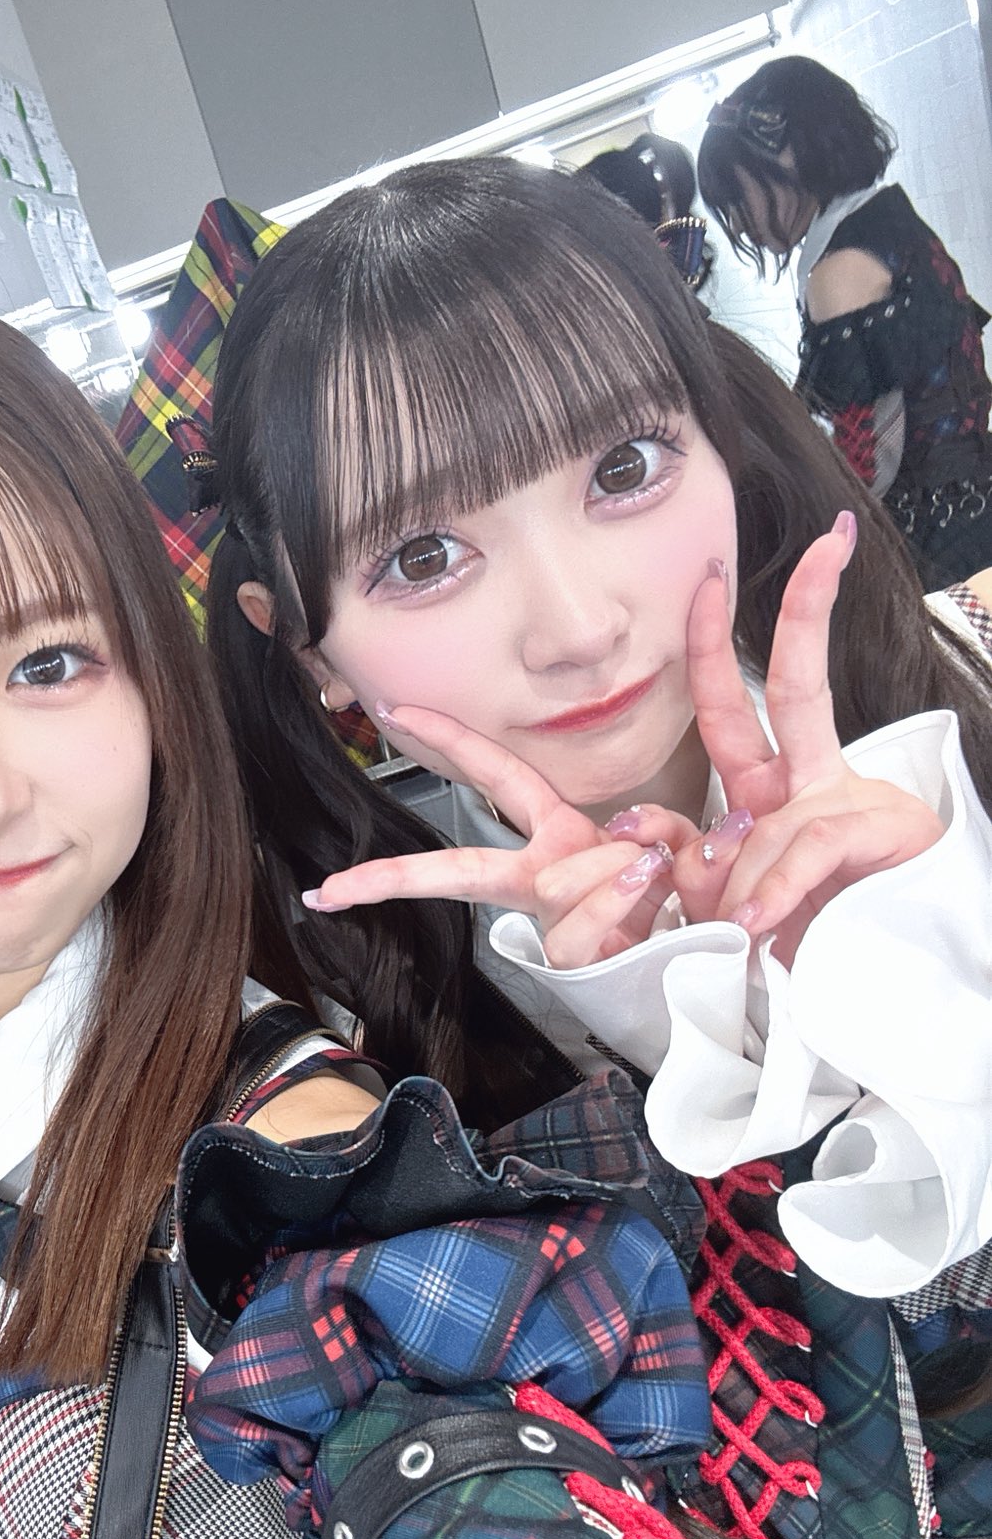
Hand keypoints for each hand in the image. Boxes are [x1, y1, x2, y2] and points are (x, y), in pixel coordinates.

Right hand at [302, 706, 698, 966]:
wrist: (701, 968)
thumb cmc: (682, 900)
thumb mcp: (679, 842)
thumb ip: (658, 827)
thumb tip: (634, 839)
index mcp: (556, 835)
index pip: (495, 775)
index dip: (449, 740)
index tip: (395, 713)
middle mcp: (542, 876)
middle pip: (460, 867)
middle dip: (400, 874)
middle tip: (336, 888)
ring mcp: (552, 921)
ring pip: (552, 882)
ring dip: (610, 869)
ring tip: (654, 873)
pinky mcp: (570, 961)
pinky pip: (580, 922)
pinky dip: (618, 898)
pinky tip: (648, 888)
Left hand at [675, 512, 942, 960]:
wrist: (891, 986)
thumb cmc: (806, 946)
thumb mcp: (728, 903)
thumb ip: (690, 865)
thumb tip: (648, 833)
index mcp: (777, 789)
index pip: (742, 702)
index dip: (714, 644)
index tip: (707, 577)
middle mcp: (814, 783)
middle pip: (795, 685)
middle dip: (802, 612)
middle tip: (801, 551)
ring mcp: (854, 805)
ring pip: (770, 814)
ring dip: (739, 883)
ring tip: (740, 932)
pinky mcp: (884, 835)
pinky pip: (802, 851)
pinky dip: (772, 890)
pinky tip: (761, 922)